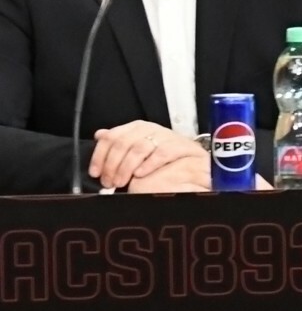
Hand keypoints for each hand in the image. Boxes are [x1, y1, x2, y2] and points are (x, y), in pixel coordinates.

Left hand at [90, 121, 208, 189]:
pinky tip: (140, 174)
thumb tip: (100, 134)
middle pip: (123, 143)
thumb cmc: (164, 158)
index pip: (112, 136)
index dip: (100, 155)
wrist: (195, 161)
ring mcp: (167, 136)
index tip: (96, 172)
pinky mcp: (182, 146)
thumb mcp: (138, 148)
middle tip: (109, 182)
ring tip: (122, 182)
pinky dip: (149, 164)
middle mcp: (151, 129)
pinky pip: (162, 153)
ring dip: (127, 167)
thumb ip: (119, 142)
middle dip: (112, 165)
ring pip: (139, 148)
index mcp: (137, 128)